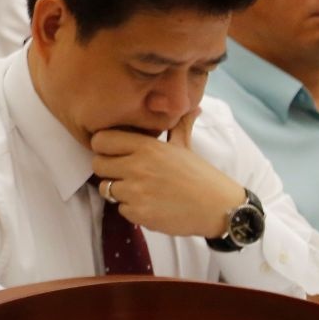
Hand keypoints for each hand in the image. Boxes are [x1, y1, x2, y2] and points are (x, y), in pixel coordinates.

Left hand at [90, 109, 244, 239]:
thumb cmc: (201, 176)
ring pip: (106, 188)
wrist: (220, 209)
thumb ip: (179, 125)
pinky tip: (150, 205)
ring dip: (119, 191)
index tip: (114, 152)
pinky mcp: (139, 213)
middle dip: (109, 170)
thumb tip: (192, 106)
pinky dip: (131, 210)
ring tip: (141, 190)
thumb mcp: (186, 146)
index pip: (101, 140)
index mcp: (146, 147)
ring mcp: (136, 191)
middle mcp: (137, 166)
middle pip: (98, 165)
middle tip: (126, 173)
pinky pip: (120, 209)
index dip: (104, 147)